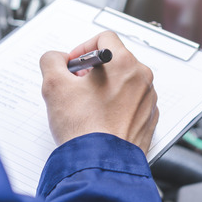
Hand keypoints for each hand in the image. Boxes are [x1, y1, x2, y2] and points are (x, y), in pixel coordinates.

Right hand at [39, 31, 158, 153]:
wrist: (100, 164)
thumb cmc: (84, 128)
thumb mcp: (54, 86)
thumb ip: (52, 61)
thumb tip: (56, 59)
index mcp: (124, 62)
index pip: (104, 37)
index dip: (83, 48)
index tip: (73, 65)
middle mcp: (142, 78)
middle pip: (115, 60)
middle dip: (93, 70)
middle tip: (76, 87)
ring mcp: (148, 99)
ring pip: (124, 82)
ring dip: (105, 88)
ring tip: (88, 107)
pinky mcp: (149, 118)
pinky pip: (132, 103)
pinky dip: (117, 106)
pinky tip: (101, 119)